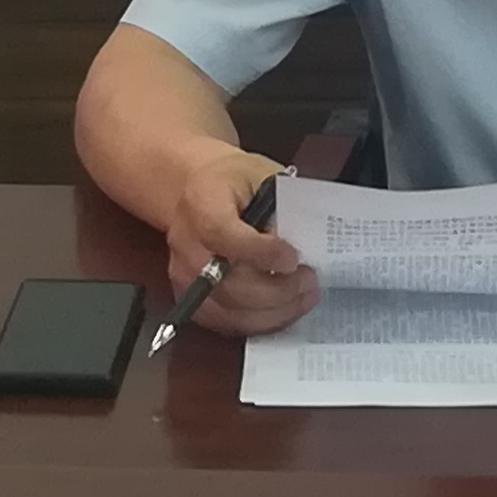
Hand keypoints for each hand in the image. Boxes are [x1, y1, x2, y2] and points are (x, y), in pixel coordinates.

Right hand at [163, 145, 310, 335]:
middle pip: (229, 285)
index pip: (226, 237)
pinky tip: (285, 309)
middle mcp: (187, 247)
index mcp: (201, 206)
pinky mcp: (192, 300)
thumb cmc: (230, 181)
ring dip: (275, 311)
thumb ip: (278, 204)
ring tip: (305, 296)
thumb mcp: (258, 173)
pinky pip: (227, 323)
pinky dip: (260, 322)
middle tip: (310, 281)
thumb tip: (300, 242)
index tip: (293, 258)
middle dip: (278, 290)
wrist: (192, 192)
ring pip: (230, 311)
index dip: (262, 254)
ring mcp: (185, 279)